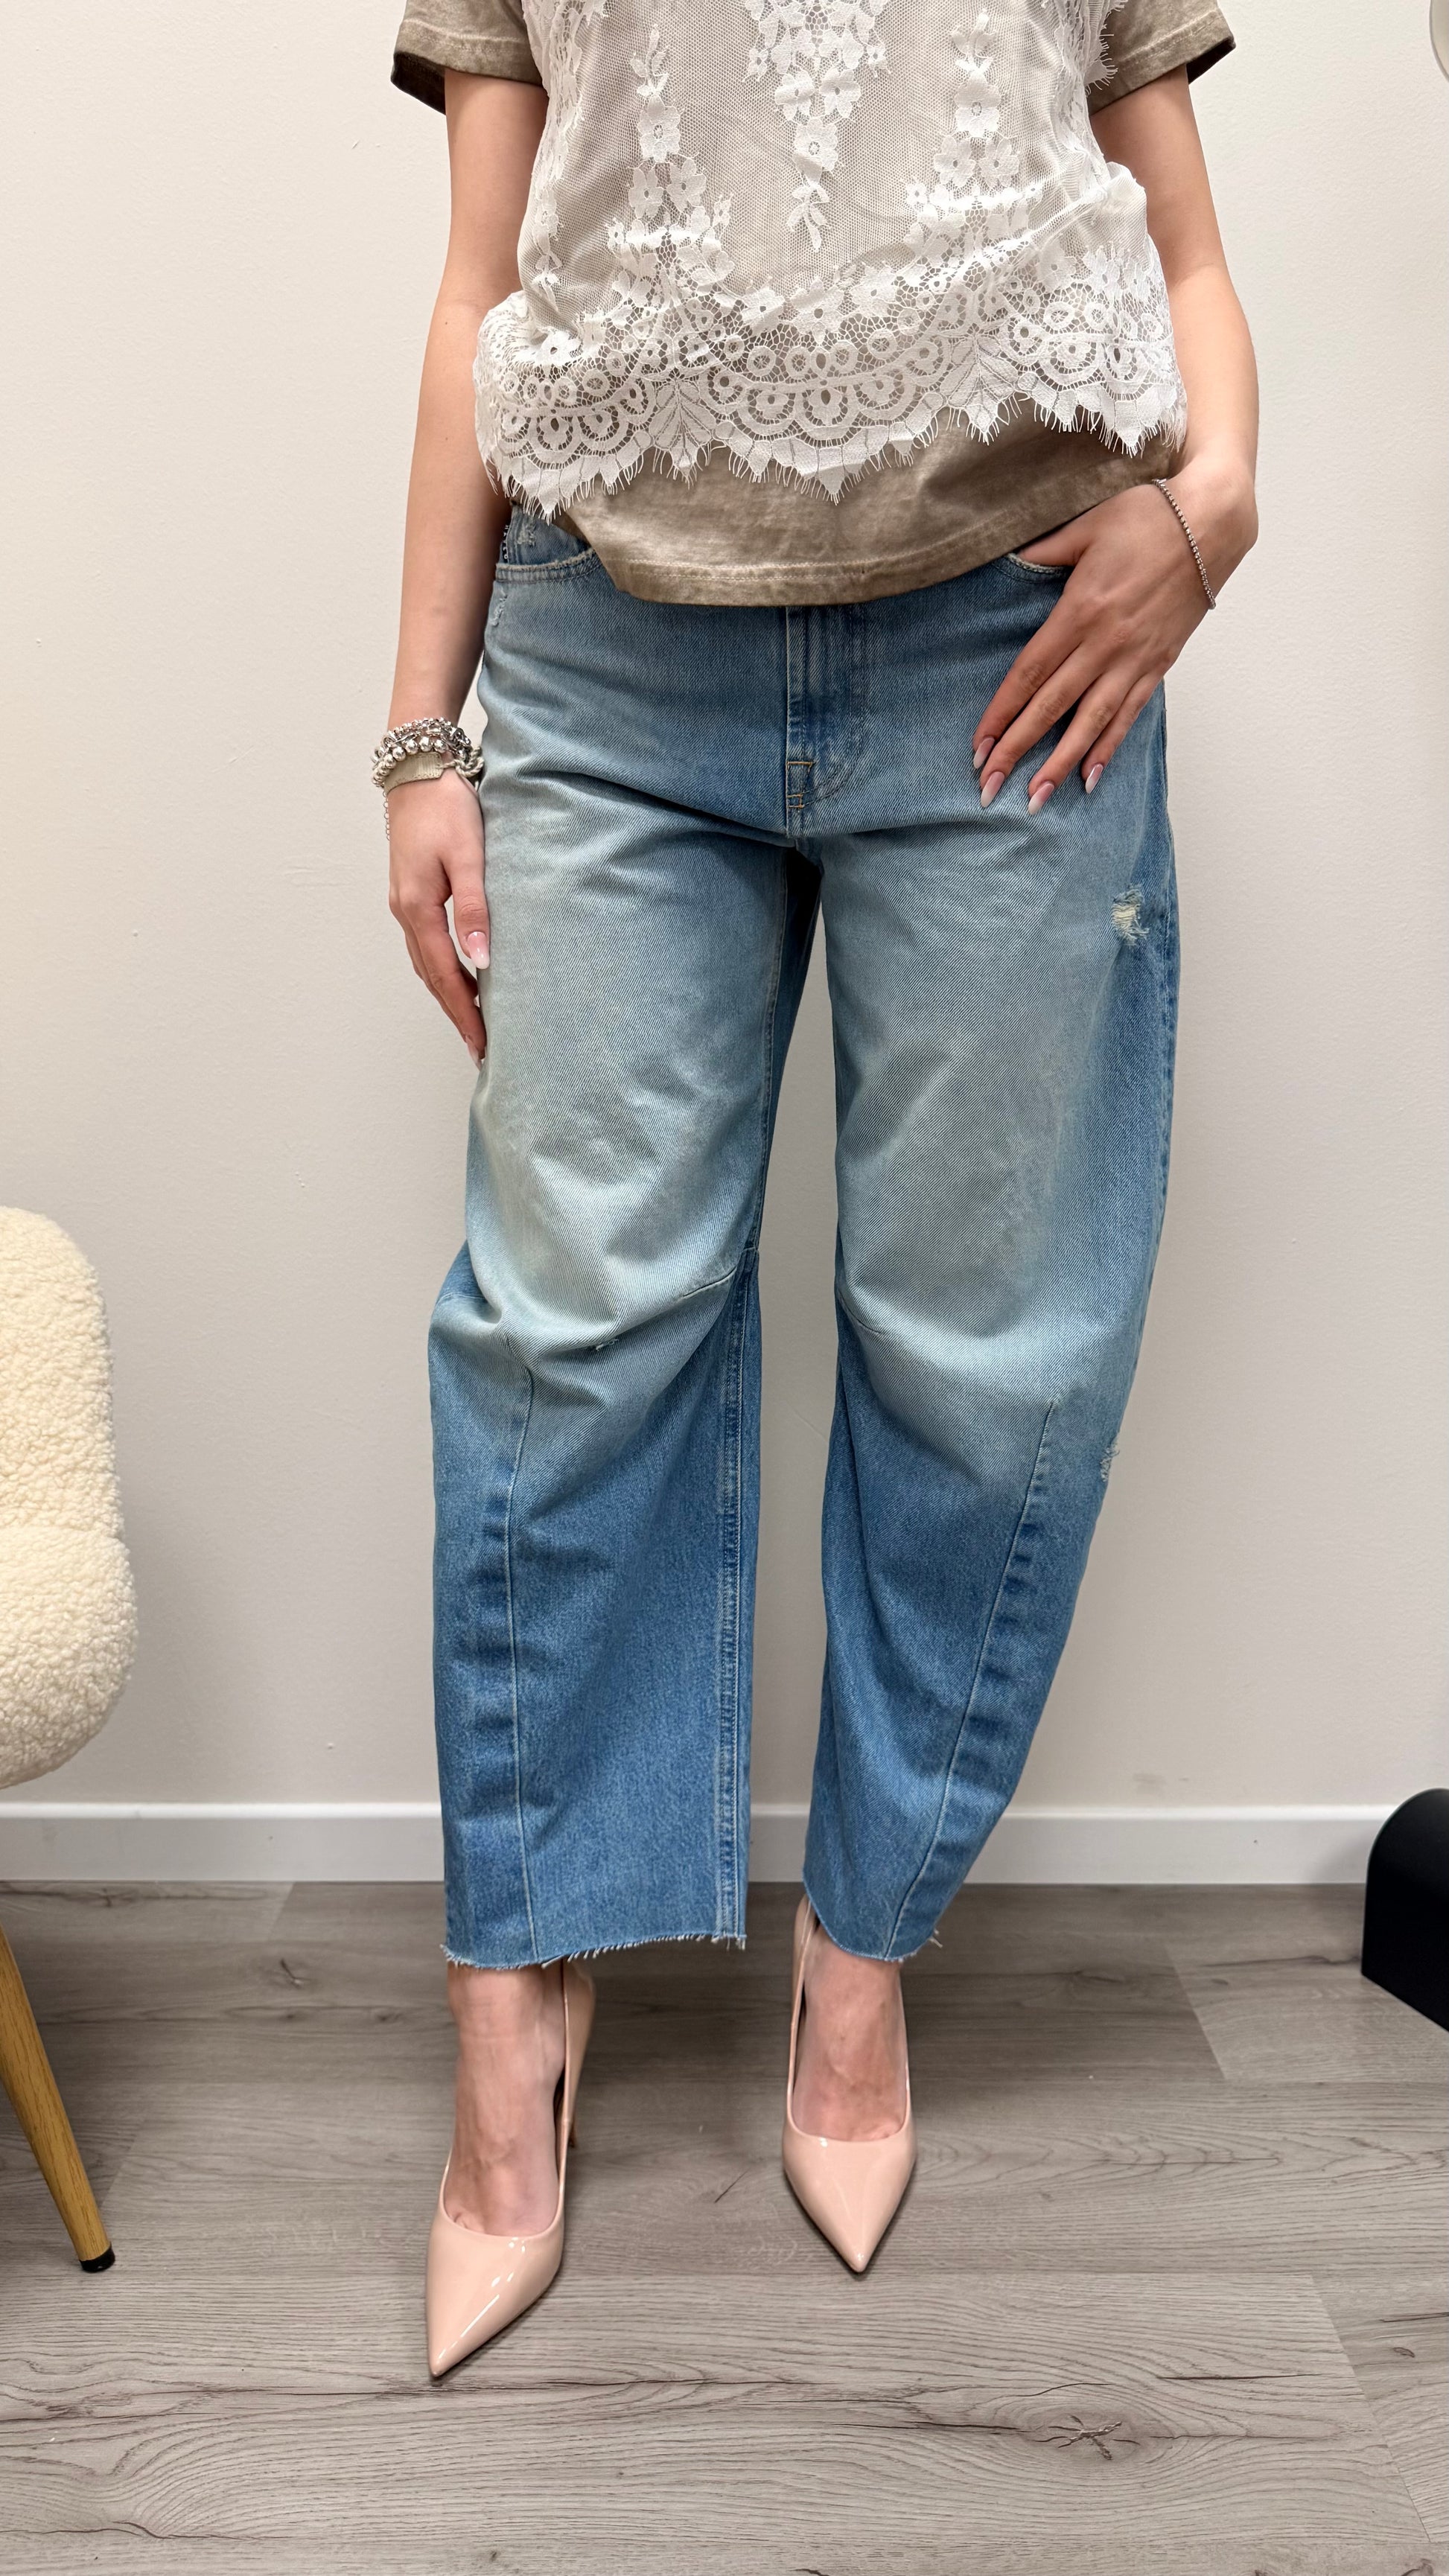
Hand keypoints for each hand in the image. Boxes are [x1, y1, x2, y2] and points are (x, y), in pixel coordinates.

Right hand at [387, 770, 489, 1064]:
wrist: (419, 765)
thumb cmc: (446, 805)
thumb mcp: (468, 855)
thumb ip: (476, 909)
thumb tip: (482, 961)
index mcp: (418, 907)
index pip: (444, 976)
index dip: (464, 1013)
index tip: (482, 1045)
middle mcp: (405, 911)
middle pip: (431, 977)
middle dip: (455, 1014)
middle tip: (478, 1048)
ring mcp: (404, 901)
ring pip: (425, 962)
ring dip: (446, 994)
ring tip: (470, 1023)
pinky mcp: (411, 891)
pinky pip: (424, 944)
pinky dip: (440, 969)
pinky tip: (456, 976)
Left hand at [972, 462, 1254, 812]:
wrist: (1213, 523)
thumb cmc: (1149, 516)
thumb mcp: (1085, 524)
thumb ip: (1043, 550)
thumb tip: (1007, 560)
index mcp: (1080, 610)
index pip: (1029, 673)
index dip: (1002, 712)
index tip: (978, 746)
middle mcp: (1105, 643)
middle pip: (1051, 707)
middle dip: (1017, 750)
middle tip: (988, 788)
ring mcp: (1134, 658)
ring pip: (1089, 722)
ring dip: (1060, 764)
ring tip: (1035, 800)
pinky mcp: (1158, 664)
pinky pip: (1129, 715)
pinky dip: (1108, 747)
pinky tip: (1089, 778)